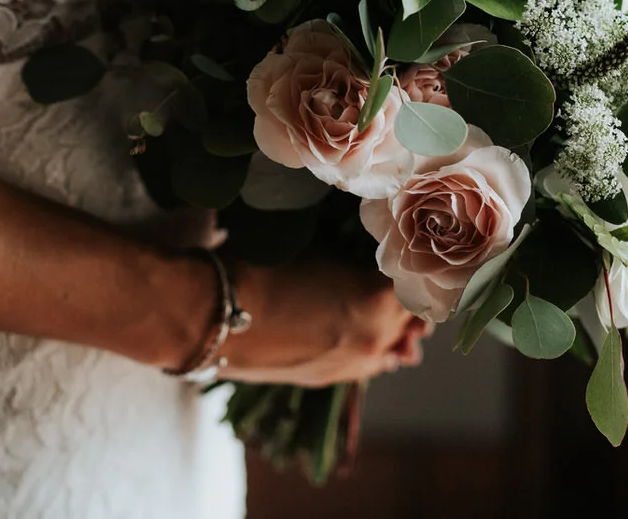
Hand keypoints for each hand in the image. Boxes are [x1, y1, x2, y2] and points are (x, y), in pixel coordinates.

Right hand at [217, 259, 429, 386]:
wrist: (208, 315)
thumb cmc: (260, 266)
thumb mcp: (317, 248)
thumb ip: (355, 258)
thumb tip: (373, 262)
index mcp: (379, 300)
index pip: (418, 279)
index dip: (412, 261)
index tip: (407, 248)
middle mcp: (376, 338)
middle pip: (411, 316)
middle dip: (405, 296)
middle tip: (395, 273)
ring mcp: (352, 365)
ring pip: (392, 347)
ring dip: (392, 327)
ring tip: (382, 308)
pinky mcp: (326, 379)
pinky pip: (365, 364)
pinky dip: (369, 347)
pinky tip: (357, 333)